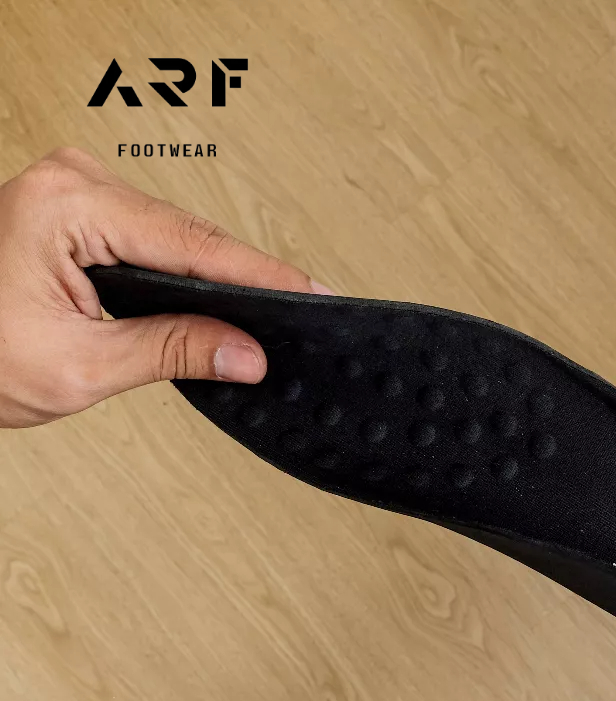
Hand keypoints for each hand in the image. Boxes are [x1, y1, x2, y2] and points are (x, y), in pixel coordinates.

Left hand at [0, 147, 329, 427]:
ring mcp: (75, 192)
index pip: (193, 244)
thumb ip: (174, 351)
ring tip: (270, 307)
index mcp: (66, 205)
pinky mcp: (78, 211)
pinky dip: (186, 271)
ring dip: (216, 276)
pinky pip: (152, 237)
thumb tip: (245, 351)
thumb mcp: (81, 365)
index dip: (261, 275)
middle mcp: (72, 182)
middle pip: (190, 235)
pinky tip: (217, 292)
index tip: (311, 293)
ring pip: (176, 235)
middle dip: (245, 278)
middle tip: (302, 311)